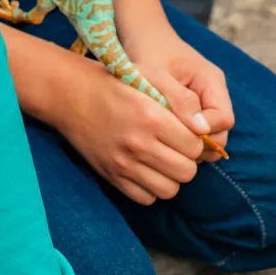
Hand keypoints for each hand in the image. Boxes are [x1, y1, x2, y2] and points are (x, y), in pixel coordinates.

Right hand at [57, 60, 206, 204]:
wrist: (71, 94)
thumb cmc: (117, 83)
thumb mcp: (152, 76)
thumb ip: (182, 99)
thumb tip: (204, 127)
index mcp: (151, 118)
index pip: (195, 147)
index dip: (195, 141)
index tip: (185, 133)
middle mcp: (138, 144)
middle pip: (186, 172)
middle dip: (187, 161)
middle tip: (176, 149)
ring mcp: (123, 164)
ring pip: (169, 190)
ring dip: (171, 178)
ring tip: (163, 161)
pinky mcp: (112, 177)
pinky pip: (146, 199)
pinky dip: (151, 189)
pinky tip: (147, 171)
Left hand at [125, 25, 233, 161]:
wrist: (141, 35)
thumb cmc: (148, 49)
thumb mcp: (158, 73)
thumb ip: (179, 100)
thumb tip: (200, 130)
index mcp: (212, 82)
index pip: (225, 119)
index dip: (206, 130)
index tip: (178, 129)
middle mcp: (215, 95)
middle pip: (221, 134)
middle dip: (198, 142)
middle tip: (168, 140)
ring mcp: (207, 105)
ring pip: (210, 139)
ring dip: (190, 144)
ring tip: (164, 138)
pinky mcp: (195, 113)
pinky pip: (197, 136)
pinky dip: (183, 140)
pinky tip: (164, 135)